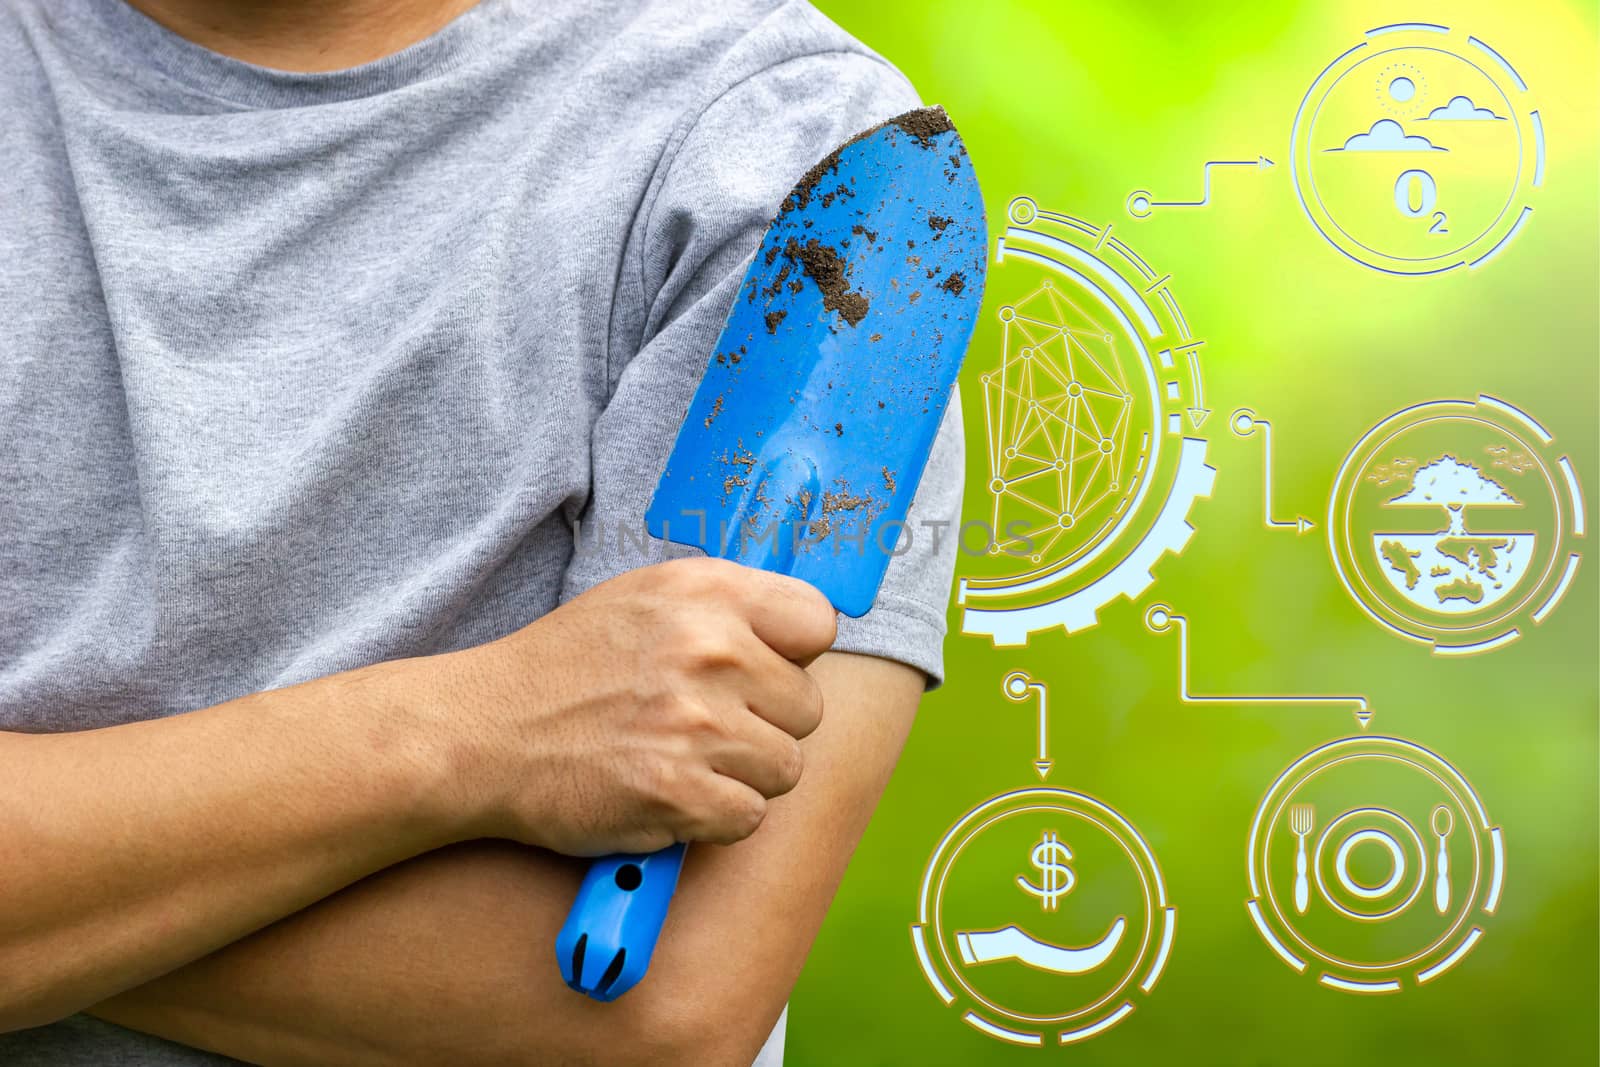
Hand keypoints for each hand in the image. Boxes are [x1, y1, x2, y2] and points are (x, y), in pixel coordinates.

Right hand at [430, 558, 836, 855]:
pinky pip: (749, 817)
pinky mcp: (678, 793)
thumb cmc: (568, 665)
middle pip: (808, 708)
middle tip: (704, 725)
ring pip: (785, 768)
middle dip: (766, 724)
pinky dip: (714, 817)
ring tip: (684, 759)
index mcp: (707, 591)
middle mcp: (710, 650)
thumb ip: (726, 606)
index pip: (818, 623)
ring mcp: (696, 725)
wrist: (485, 731)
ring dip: (741, 775)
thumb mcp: (645, 597)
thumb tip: (804, 628)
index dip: (794, 656)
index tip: (762, 671)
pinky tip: (671, 794)